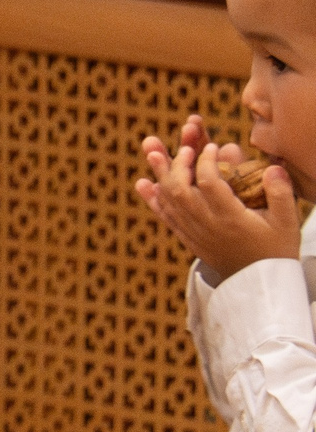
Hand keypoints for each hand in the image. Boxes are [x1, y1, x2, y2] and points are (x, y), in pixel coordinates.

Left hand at [137, 117, 299, 281]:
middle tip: (184, 146)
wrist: (261, 284)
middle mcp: (208, 225)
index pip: (210, 184)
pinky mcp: (188, 239)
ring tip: (152, 152)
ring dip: (160, 175)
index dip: (206, 162)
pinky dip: (153, 200)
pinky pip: (166, 218)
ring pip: (169, 202)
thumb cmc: (276, 249)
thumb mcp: (287, 222)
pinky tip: (144, 183)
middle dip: (178, 164)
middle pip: (181, 190)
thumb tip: (273, 168)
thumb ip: (280, 194)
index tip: (211, 147)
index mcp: (232, 218)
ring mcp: (194, 233)